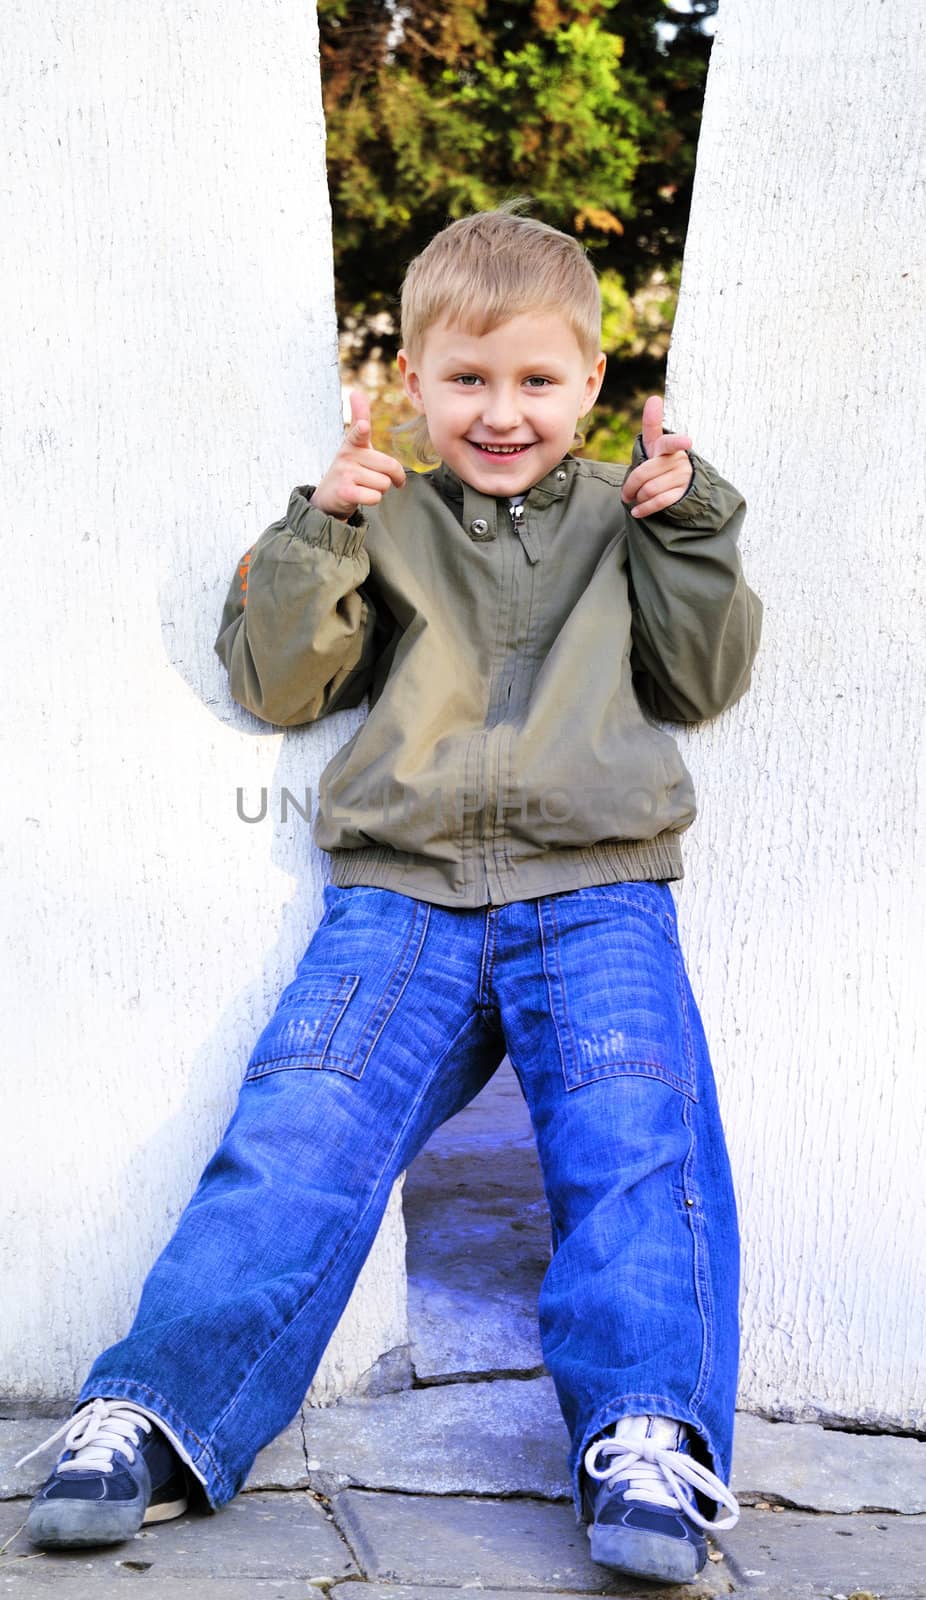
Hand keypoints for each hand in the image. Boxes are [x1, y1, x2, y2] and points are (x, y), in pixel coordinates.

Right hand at [310, 391, 405, 517]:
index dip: (362, 429)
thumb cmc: (350, 468)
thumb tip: (356, 392)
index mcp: (353, 443)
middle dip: (391, 477)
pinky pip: (375, 497)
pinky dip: (373, 500)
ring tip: (364, 487)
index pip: (358, 432)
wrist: (329, 497)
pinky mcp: (345, 492)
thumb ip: (360, 419)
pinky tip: (361, 496)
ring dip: (379, 490)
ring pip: (384, 484)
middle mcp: (347, 456)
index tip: (364, 426)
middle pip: (389, 466)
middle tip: (377, 478)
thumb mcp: (355, 444)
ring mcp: (345, 474)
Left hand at [621, 395, 692, 518]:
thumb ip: (652, 423)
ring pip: (650, 489)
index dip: (678, 441)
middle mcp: (678, 460)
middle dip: (630, 486)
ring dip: (638, 497)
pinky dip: (644, 509)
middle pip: (644, 473)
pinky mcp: (682, 494)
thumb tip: (654, 398)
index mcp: (669, 446)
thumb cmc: (661, 461)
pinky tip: (637, 511)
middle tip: (625, 493)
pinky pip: (659, 502)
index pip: (671, 442)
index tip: (687, 441)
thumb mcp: (655, 444)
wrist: (681, 486)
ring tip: (635, 498)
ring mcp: (682, 477)